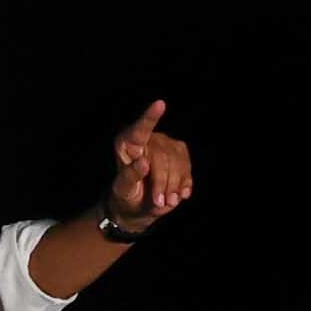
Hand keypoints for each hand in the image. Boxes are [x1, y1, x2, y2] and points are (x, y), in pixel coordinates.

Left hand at [104, 100, 193, 227]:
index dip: (150, 117)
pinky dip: (184, 185)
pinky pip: (188, 168)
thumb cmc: (125, 196)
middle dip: (162, 182)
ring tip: (166, 201)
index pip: (139, 130)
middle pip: (162, 156)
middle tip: (158, 202)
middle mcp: (149, 140)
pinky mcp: (181, 155)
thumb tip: (143, 162)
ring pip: (178, 162)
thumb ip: (130, 176)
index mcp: (128, 144)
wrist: (138, 206)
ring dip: (173, 186)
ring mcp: (167, 146)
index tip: (160, 104)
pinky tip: (177, 195)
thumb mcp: (123, 190)